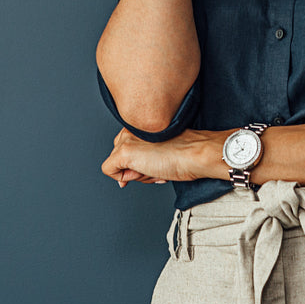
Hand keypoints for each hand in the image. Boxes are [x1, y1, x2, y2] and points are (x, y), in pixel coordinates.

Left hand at [101, 128, 221, 187]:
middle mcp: (131, 128)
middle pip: (121, 156)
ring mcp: (127, 139)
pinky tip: (145, 170)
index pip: (128, 145)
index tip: (157, 160)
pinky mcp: (124, 152)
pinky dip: (123, 178)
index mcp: (140, 124)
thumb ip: (140, 159)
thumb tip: (121, 179)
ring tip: (156, 166)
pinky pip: (110, 170)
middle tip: (157, 165)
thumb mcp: (160, 150)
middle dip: (137, 167)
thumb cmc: (185, 153)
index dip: (141, 160)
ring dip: (137, 173)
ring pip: (119, 164)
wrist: (195, 154)